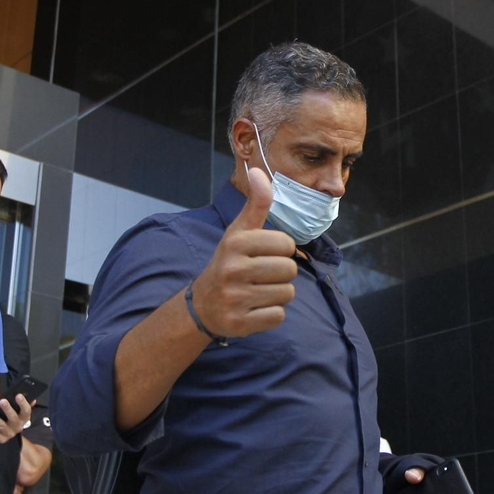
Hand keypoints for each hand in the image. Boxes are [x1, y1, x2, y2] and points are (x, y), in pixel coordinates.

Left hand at [0, 394, 30, 442]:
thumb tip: (31, 398)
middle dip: (8, 409)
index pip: (26, 411)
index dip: (23, 403)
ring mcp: (9, 434)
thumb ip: (20, 402)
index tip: (18, 395)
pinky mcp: (0, 438)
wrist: (0, 426)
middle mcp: (18, 427)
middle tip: (2, 401)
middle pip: (13, 418)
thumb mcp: (14, 407)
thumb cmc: (7, 412)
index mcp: (24, 418)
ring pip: (1, 425)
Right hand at [189, 166, 297, 337]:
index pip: (285, 243)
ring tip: (258, 290)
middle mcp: (233, 269)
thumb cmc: (229, 262)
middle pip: (289, 270)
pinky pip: (278, 316)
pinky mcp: (240, 322)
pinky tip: (254, 307)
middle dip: (281, 273)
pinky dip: (271, 313)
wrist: (203, 304)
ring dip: (278, 293)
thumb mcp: (239, 232)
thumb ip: (255, 203)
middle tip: (262, 275)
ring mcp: (235, 297)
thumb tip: (258, 170)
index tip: (265, 253)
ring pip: (287, 293)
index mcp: (235, 242)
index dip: (281, 249)